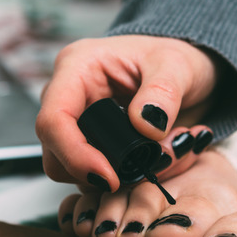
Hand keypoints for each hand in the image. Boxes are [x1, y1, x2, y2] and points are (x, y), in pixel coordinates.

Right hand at [36, 35, 217, 190]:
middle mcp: (69, 98)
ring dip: (122, 176)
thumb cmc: (172, 59)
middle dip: (102, 171)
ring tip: (167, 154)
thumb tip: (146, 125)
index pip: (53, 120)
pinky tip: (160, 158)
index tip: (110, 178)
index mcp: (76, 68)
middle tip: (154, 163)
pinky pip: (99, 175)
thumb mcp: (177, 66)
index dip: (75, 155)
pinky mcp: (92, 145)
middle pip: (56, 155)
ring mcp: (77, 125)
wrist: (183, 72)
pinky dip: (130, 177)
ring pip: (77, 172)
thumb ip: (163, 93)